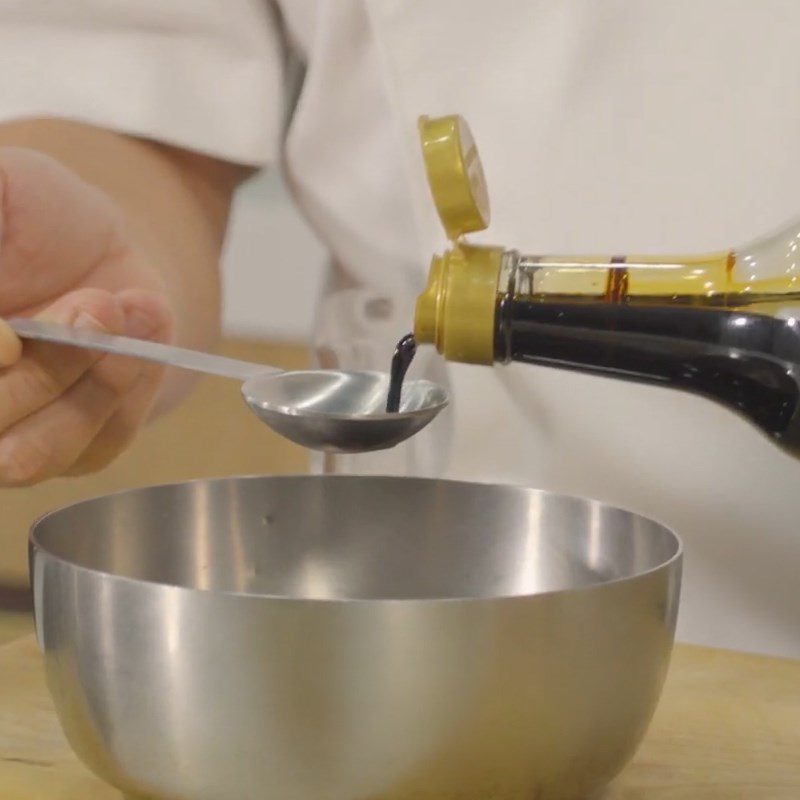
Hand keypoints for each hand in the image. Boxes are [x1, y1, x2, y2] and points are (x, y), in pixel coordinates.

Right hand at [0, 147, 173, 484]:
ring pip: (29, 455)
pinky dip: (128, 384)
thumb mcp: (6, 182)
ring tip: (124, 310)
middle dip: (44, 369)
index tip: (12, 336)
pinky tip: (143, 326)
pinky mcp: (75, 448)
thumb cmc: (37, 211)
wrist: (102, 247)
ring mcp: (10, 434)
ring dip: (88, 384)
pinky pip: (97, 443)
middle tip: (97, 303)